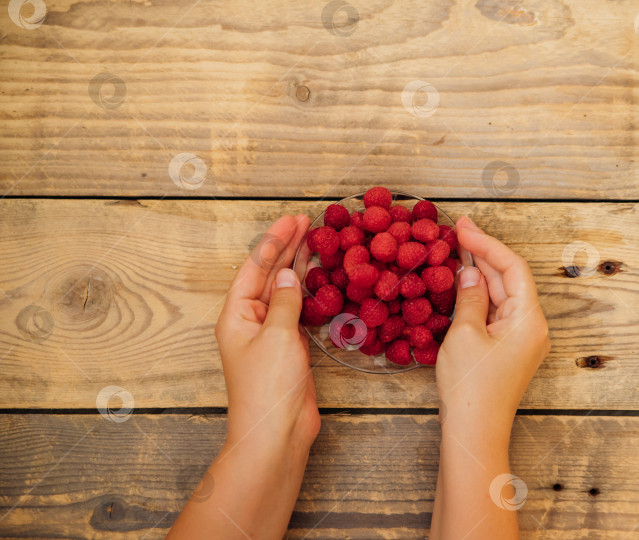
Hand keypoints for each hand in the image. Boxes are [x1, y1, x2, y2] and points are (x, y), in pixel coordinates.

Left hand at [215, 213, 319, 447]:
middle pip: (270, 275)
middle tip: (309, 222)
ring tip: (315, 241)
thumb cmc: (268, 387)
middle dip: (288, 248)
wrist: (277, 433)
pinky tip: (319, 278)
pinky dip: (309, 293)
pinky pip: (298, 311)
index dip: (274, 241)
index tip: (293, 219)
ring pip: (286, 291)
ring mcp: (271, 334)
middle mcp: (251, 321)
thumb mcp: (277, 336)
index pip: (255, 267)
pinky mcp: (290, 348)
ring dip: (299, 266)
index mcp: (237, 314)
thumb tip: (290, 275)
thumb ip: (285, 301)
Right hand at [429, 215, 549, 539]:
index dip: (486, 243)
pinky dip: (478, 295)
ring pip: (501, 294)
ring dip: (479, 272)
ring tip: (455, 248)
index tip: (463, 226)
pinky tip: (461, 282)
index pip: (512, 267)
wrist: (474, 433)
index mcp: (529, 319)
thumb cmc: (471, 387)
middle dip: (482, 254)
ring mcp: (520, 339)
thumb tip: (468, 273)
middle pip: (509, 278)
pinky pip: (494, 312)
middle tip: (456, 230)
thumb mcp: (464, 333)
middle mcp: (531, 326)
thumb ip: (469, 296)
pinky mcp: (506, 349)